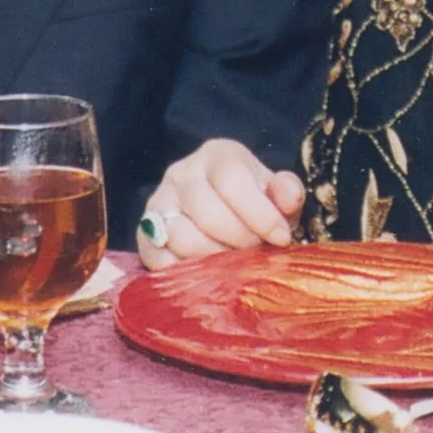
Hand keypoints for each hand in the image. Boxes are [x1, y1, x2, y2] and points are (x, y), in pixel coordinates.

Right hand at [134, 138, 304, 270]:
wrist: (222, 212)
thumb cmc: (253, 203)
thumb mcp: (275, 193)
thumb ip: (287, 192)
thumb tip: (288, 198)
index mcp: (217, 155)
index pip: (231, 178)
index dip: (259, 213)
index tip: (280, 238)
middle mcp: (181, 173)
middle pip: (206, 212)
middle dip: (238, 241)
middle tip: (255, 255)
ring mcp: (158, 202)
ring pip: (181, 237)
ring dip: (213, 260)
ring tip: (232, 266)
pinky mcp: (144, 234)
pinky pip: (158, 258)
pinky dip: (183, 273)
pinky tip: (206, 276)